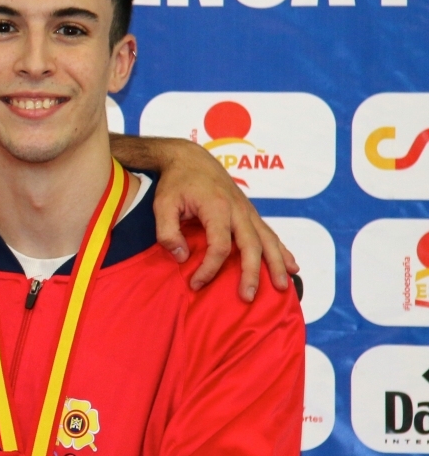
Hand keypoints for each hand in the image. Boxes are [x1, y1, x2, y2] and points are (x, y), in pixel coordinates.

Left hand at [111, 134, 296, 301]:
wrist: (190, 158)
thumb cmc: (176, 182)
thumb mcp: (162, 205)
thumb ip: (167, 232)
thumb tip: (182, 257)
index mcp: (217, 208)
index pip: (219, 246)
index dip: (209, 268)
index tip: (195, 283)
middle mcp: (238, 210)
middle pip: (251, 246)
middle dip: (252, 273)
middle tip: (247, 297)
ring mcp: (247, 211)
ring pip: (268, 240)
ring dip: (276, 264)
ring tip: (282, 286)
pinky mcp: (250, 212)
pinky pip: (270, 233)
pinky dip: (282, 250)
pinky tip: (291, 266)